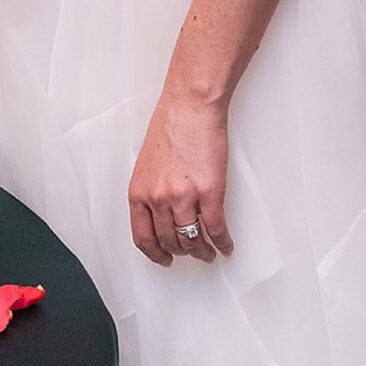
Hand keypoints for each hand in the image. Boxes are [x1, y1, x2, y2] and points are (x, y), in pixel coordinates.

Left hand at [127, 87, 233, 266]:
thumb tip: (159, 212)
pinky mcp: (209, 193)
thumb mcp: (146, 163)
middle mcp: (158, 199)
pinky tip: (225, 245)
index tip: (164, 258)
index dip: (155, 253)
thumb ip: (150, 189)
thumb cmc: (170, 126)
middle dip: (182, 252)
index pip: (142, 237)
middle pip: (169, 241)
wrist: (190, 107)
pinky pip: (216, 229)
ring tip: (208, 251)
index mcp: (139, 192)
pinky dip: (222, 242)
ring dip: (202, 250)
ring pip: (192, 239)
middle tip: (191, 253)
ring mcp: (183, 198)